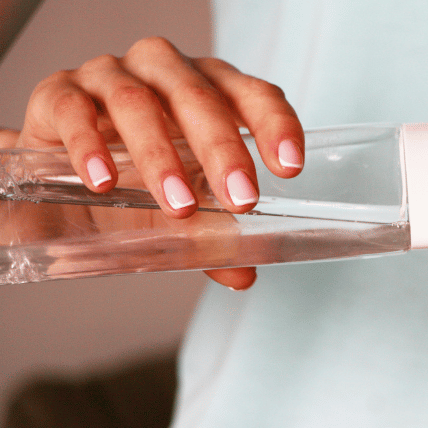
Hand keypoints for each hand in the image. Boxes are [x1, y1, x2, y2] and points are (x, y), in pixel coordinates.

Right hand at [16, 37, 305, 288]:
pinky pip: (73, 109)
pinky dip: (89, 146)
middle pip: (198, 96)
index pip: (253, 94)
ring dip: (160, 156)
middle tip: (241, 199)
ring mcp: (109, 76)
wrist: (56, 178)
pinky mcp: (58, 93)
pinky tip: (103, 182)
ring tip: (179, 207)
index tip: (290, 167)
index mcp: (209, 89)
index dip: (275, 124)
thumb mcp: (177, 210)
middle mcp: (164, 72)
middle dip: (223, 150)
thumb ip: (210, 238)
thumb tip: (243, 273)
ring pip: (138, 101)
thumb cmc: (132, 180)